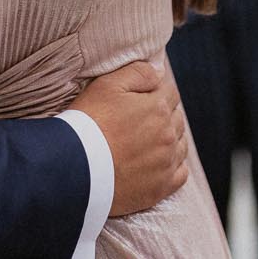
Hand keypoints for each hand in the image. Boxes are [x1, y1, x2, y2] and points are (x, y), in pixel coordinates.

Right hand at [70, 59, 189, 215]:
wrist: (76, 168)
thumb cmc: (89, 122)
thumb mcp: (107, 85)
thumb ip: (138, 72)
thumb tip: (160, 71)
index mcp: (158, 107)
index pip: (170, 92)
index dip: (155, 91)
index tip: (140, 98)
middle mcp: (168, 134)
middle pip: (176, 118)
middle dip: (163, 115)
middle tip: (139, 120)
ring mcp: (166, 162)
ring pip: (180, 144)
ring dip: (169, 139)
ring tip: (147, 141)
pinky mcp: (161, 187)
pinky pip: (180, 173)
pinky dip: (174, 166)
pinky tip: (159, 163)